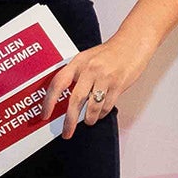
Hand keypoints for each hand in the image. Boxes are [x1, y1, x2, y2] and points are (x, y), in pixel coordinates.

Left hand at [43, 31, 157, 138]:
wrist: (132, 44)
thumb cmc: (108, 52)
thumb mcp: (86, 58)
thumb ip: (75, 74)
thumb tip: (63, 95)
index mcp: (77, 63)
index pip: (58, 83)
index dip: (49, 100)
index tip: (45, 114)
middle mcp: (89, 70)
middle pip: (75, 100)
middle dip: (69, 121)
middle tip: (66, 133)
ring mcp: (104, 78)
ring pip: (93, 107)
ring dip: (89, 119)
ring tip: (88, 122)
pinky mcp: (118, 85)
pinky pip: (107, 106)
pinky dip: (102, 113)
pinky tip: (100, 113)